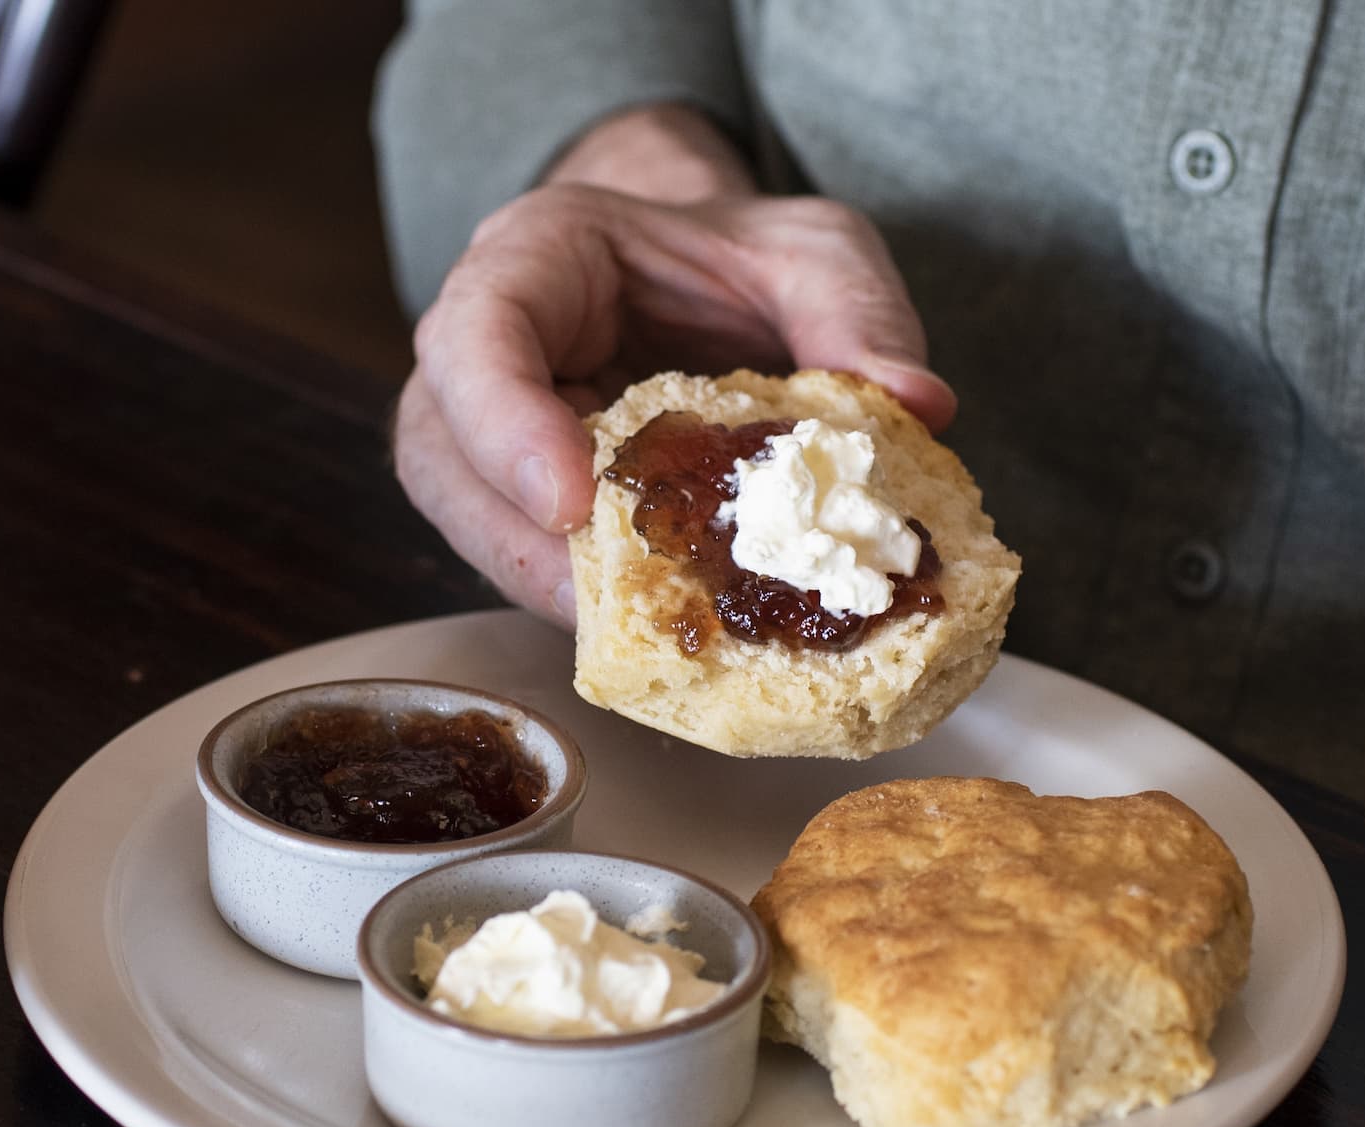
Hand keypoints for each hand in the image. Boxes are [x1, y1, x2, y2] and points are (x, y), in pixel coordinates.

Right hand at [393, 109, 954, 626]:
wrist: (702, 283)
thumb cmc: (736, 257)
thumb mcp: (810, 249)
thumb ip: (856, 309)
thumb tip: (920, 406)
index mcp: (536, 263)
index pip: (473, 335)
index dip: (504, 422)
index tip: (574, 498)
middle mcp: (489, 355)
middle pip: (444, 453)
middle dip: (515, 542)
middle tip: (600, 607)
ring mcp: (498, 438)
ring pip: (474, 524)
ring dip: (548, 591)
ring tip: (643, 639)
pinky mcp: (533, 505)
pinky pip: (531, 561)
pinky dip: (594, 605)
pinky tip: (668, 632)